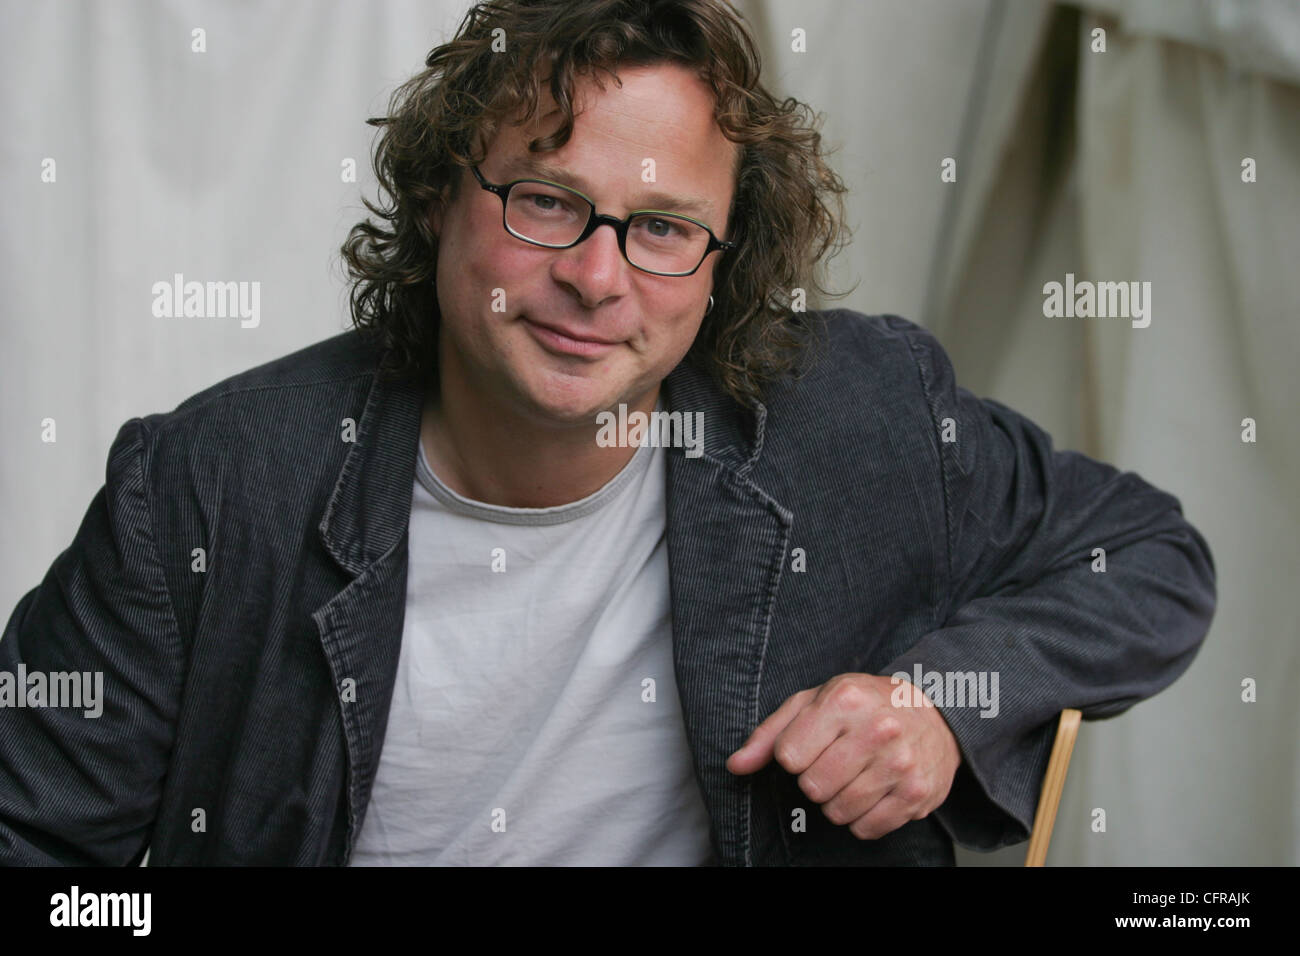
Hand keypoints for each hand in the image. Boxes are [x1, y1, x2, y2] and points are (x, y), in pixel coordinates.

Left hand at [726, 672, 961, 838]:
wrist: (934, 712)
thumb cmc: (863, 705)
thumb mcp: (813, 702)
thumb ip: (770, 734)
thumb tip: (735, 766)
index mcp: (844, 701)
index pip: (788, 757)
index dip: (794, 756)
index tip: (812, 745)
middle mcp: (877, 729)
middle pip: (812, 787)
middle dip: (816, 780)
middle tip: (835, 762)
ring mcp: (900, 763)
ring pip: (838, 812)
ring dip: (838, 801)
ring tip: (854, 775)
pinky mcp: (917, 794)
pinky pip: (866, 829)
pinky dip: (862, 819)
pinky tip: (873, 792)